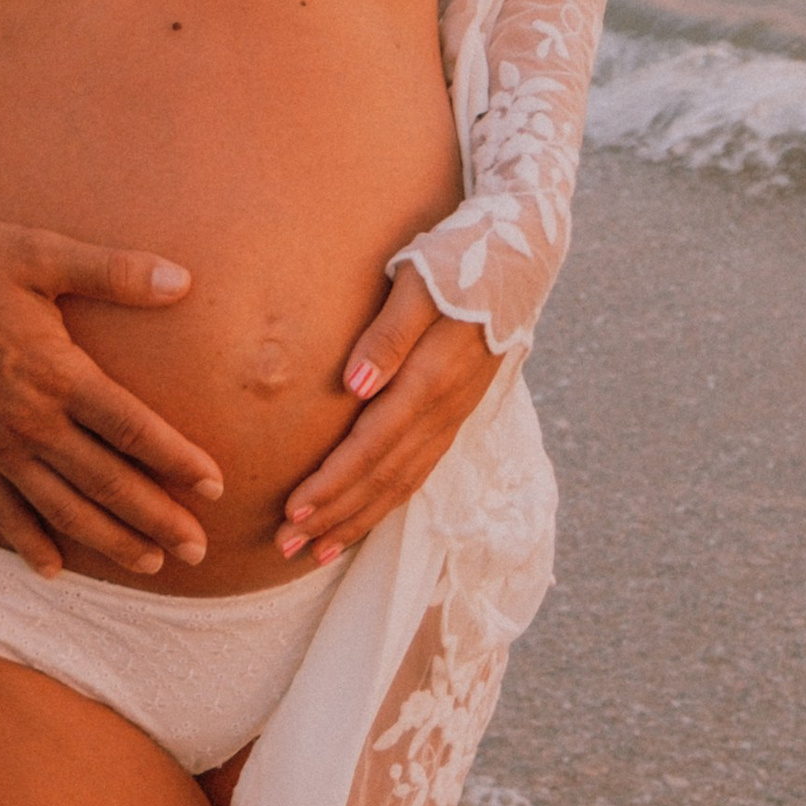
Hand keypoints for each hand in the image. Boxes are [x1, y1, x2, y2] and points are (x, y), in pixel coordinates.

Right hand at [0, 224, 223, 578]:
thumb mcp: (38, 254)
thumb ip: (112, 270)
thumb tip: (182, 280)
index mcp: (60, 375)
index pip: (133, 428)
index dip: (178, 460)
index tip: (214, 487)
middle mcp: (34, 424)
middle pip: (108, 482)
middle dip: (158, 517)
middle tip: (199, 550)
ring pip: (64, 508)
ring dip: (110, 540)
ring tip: (151, 564)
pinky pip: (2, 513)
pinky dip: (29, 544)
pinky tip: (53, 570)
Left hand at [272, 268, 499, 565]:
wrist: (520, 255)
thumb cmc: (458, 260)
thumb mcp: (419, 281)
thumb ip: (388, 334)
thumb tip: (353, 384)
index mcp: (432, 379)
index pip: (373, 445)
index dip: (333, 482)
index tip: (292, 510)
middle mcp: (444, 409)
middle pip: (384, 476)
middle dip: (334, 515)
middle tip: (285, 546)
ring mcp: (453, 416)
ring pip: (402, 482)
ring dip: (358, 519)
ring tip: (315, 550)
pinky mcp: (454, 414)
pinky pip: (418, 471)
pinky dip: (386, 501)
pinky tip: (360, 519)